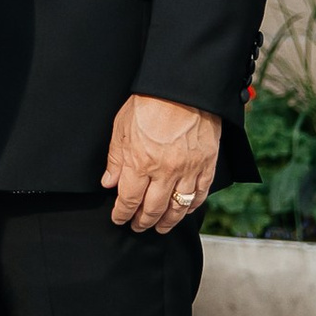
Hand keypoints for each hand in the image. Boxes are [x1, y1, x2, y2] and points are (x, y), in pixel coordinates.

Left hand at [102, 93, 219, 233]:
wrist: (184, 88)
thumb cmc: (150, 101)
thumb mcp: (122, 127)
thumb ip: (116, 159)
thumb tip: (109, 183)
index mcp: (140, 163)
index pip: (129, 200)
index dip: (122, 214)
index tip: (119, 218)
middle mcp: (165, 172)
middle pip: (152, 209)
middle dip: (142, 222)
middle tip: (137, 226)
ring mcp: (188, 170)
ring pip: (178, 208)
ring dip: (167, 222)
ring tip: (160, 227)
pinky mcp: (207, 165)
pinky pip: (199, 194)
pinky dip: (191, 207)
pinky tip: (184, 211)